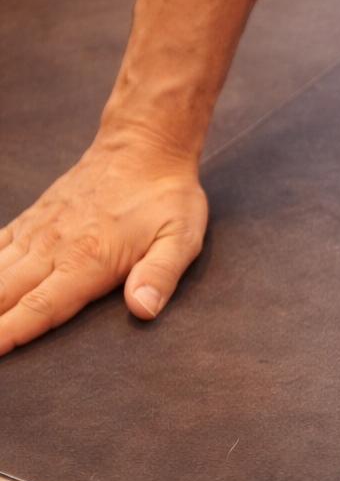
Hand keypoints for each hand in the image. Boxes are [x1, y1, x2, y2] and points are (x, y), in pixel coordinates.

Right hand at [0, 130, 207, 354]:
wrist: (144, 147)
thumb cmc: (168, 199)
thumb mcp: (180, 239)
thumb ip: (161, 275)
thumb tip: (143, 310)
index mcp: (88, 260)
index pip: (41, 308)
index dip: (10, 334)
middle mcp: (53, 247)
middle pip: (6, 294)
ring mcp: (38, 231)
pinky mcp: (33, 218)